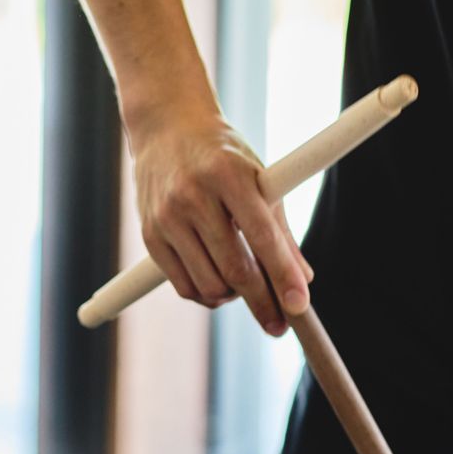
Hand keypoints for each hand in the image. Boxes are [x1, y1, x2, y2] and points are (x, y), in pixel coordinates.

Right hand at [130, 113, 312, 334]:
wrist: (167, 128)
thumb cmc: (223, 156)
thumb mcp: (259, 177)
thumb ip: (280, 229)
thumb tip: (303, 279)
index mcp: (229, 174)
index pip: (262, 235)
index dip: (283, 276)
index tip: (299, 306)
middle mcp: (194, 195)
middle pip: (235, 269)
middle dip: (262, 303)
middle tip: (279, 325)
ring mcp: (167, 216)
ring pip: (209, 284)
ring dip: (233, 297)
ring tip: (245, 287)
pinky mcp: (149, 234)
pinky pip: (183, 285)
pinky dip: (206, 295)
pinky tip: (218, 285)